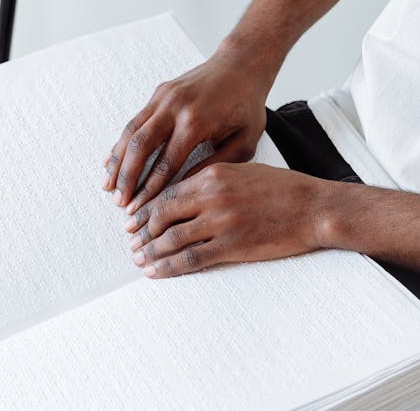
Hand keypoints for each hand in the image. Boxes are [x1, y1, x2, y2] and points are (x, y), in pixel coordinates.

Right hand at [103, 42, 274, 210]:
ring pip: (131, 132)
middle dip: (127, 177)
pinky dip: (122, 142)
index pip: (166, 162)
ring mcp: (164, 97)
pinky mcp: (159, 92)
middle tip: (120, 202)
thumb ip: (216, 164)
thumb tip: (186, 186)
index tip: (141, 208)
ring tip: (108, 185)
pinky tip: (113, 159)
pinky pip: (135, 120)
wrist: (240, 64)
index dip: (151, 189)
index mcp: (196, 121)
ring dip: (117, 160)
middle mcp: (175, 107)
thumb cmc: (246, 104)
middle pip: (140, 147)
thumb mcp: (245, 141)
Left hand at [124, 161, 327, 276]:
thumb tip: (186, 192)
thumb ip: (212, 178)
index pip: (168, 191)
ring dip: (150, 250)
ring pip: (172, 238)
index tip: (132, 217)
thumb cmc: (281, 187)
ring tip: (138, 259)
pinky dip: (169, 266)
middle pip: (163, 214)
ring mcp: (221, 222)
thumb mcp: (242, 169)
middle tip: (129, 240)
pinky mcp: (232, 246)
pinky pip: (192, 258)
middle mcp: (212, 196)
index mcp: (213, 174)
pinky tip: (156, 272)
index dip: (146, 207)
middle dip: (142, 229)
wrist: (312, 207)